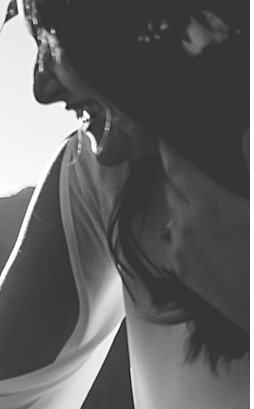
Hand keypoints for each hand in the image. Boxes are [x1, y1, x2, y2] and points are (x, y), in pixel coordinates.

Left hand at [159, 139, 248, 329]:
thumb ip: (252, 168)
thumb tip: (244, 135)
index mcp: (209, 205)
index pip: (178, 169)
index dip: (170, 151)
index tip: (163, 140)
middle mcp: (186, 226)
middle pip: (172, 191)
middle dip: (179, 180)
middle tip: (191, 175)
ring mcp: (181, 251)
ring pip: (173, 219)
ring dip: (184, 210)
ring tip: (205, 212)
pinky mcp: (182, 273)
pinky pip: (176, 245)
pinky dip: (185, 237)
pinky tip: (206, 241)